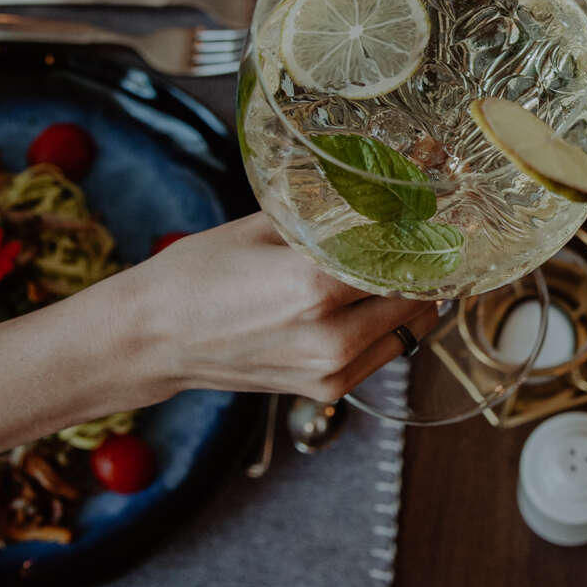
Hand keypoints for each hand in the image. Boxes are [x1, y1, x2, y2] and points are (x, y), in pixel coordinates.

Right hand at [124, 213, 437, 401]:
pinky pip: (385, 354)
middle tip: (425, 239)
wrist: (154, 338)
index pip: (401, 256)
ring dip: (412, 299)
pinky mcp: (326, 388)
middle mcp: (331, 334)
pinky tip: (373, 302)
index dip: (421, 234)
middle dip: (422, 265)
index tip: (431, 216)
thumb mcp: (262, 226)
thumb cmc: (197, 275)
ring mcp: (331, 368)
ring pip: (410, 328)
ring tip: (401, 269)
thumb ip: (325, 217)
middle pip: (416, 295)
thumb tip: (377, 197)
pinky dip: (390, 327)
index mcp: (314, 284)